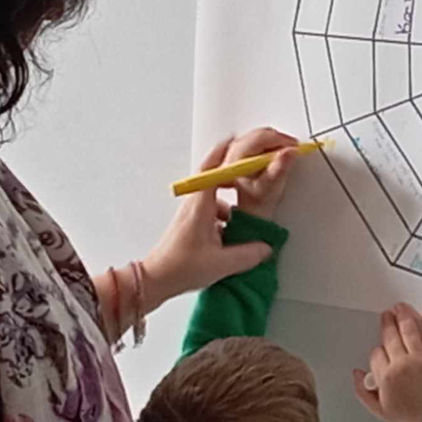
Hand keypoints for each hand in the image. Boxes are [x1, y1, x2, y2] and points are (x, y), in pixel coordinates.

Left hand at [143, 129, 295, 308]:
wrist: (155, 280)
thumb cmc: (178, 268)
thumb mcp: (220, 264)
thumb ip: (248, 254)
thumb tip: (266, 247)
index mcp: (201, 204)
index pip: (216, 166)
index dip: (234, 150)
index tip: (250, 141)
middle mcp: (196, 201)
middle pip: (217, 168)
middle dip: (238, 159)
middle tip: (257, 157)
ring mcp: (194, 210)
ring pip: (217, 185)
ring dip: (235, 181)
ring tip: (253, 185)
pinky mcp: (194, 220)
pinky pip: (215, 202)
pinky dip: (230, 202)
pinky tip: (239, 218)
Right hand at [353, 303, 421, 421]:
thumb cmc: (410, 417)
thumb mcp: (379, 410)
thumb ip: (363, 391)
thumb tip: (357, 374)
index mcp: (386, 376)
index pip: (376, 354)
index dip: (378, 349)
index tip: (381, 347)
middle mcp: (401, 364)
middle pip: (391, 336)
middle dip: (388, 322)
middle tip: (387, 314)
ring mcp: (420, 359)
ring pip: (409, 330)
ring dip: (404, 315)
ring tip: (401, 307)